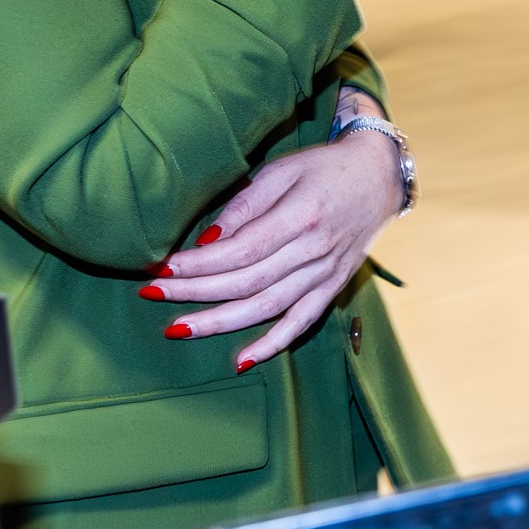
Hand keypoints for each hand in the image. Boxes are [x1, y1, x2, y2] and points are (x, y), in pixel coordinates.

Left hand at [143, 129, 401, 370]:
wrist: (378, 177)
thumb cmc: (323, 168)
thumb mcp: (282, 171)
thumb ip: (244, 205)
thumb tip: (206, 242)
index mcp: (302, 215)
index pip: (241, 249)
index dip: (199, 264)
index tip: (161, 269)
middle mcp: (316, 249)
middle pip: (247, 281)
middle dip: (195, 292)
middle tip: (151, 296)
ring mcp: (326, 273)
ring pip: (268, 307)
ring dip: (220, 322)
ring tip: (178, 329)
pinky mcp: (333, 287)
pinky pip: (302, 323)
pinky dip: (273, 344)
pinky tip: (242, 360)